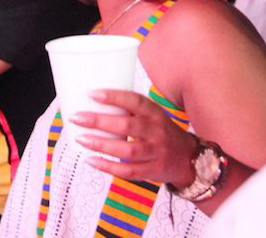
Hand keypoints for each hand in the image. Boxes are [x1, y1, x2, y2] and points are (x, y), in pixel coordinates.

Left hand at [71, 89, 198, 186]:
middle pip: (127, 126)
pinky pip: (128, 171)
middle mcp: (157, 132)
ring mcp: (155, 153)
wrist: (188, 158)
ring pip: (127, 150)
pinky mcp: (152, 171)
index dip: (114, 97)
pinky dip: (108, 167)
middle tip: (77, 117)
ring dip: (102, 145)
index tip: (91, 94)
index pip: (135, 101)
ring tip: (80, 139)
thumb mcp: (153, 114)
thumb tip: (91, 100)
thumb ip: (130, 109)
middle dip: (99, 121)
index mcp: (155, 113)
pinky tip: (90, 160)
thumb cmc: (161, 131)